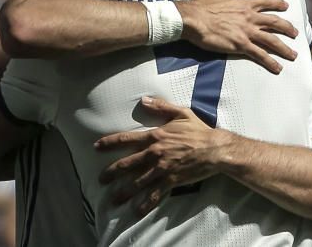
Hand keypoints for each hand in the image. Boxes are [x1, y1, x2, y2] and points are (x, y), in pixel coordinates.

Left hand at [96, 97, 233, 214]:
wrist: (214, 149)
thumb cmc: (198, 130)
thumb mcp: (181, 113)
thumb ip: (161, 106)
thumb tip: (143, 100)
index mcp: (155, 135)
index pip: (126, 139)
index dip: (109, 143)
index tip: (96, 146)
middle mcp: (154, 153)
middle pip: (127, 164)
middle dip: (111, 172)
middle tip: (101, 179)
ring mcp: (161, 168)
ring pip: (137, 182)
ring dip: (124, 192)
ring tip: (114, 199)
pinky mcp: (170, 181)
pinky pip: (154, 194)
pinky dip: (145, 203)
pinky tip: (137, 211)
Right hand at [177, 0, 297, 74]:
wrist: (192, 19)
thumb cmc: (200, 4)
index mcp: (244, 3)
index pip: (267, 1)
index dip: (278, 3)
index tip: (286, 6)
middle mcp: (250, 17)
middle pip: (275, 23)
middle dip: (288, 28)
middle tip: (296, 33)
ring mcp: (247, 32)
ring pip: (272, 40)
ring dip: (284, 48)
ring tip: (293, 55)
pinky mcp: (240, 45)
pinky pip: (259, 55)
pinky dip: (270, 62)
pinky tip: (278, 68)